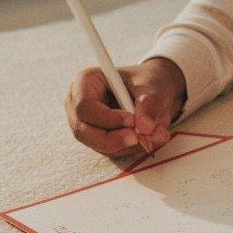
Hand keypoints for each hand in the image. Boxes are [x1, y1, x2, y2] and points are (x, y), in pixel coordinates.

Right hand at [65, 57, 186, 157]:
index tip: (131, 121)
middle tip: (139, 138)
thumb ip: (150, 103)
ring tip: (153, 136)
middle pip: (83, 131)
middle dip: (112, 139)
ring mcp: (86, 124)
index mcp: (85, 81)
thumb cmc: (147, 81)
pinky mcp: (97, 139)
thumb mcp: (153, 85)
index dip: (106, 118)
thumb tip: (144, 127)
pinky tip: (148, 140)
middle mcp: (78, 104)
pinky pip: (109, 151)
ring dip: (125, 146)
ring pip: (97, 145)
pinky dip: (130, 149)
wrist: (153, 92)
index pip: (84, 106)